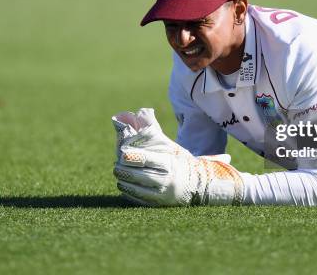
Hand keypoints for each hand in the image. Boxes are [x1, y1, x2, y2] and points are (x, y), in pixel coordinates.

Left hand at [111, 108, 243, 206]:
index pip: (148, 160)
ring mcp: (164, 194)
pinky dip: (129, 192)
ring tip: (118, 174)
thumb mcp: (171, 146)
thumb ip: (154, 131)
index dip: (134, 157)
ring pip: (138, 189)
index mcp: (170, 164)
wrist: (200, 185)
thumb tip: (141, 112)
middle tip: (116, 165)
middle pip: (140, 176)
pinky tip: (123, 185)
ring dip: (124, 181)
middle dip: (125, 170)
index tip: (122, 154)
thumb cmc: (181, 161)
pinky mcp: (159, 204)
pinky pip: (139, 200)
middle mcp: (168, 180)